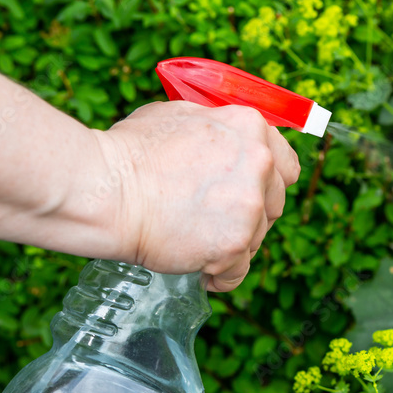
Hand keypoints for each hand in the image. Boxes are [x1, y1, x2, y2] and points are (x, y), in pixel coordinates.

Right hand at [88, 101, 300, 291]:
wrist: (105, 189)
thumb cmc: (130, 153)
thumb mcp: (182, 117)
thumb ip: (220, 132)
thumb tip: (232, 143)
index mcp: (250, 128)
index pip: (287, 166)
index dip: (268, 185)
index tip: (251, 197)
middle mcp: (259, 163)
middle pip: (274, 205)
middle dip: (248, 218)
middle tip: (211, 221)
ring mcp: (249, 206)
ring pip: (256, 240)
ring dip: (231, 246)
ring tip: (193, 240)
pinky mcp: (233, 244)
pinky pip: (238, 272)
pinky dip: (219, 275)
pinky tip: (198, 268)